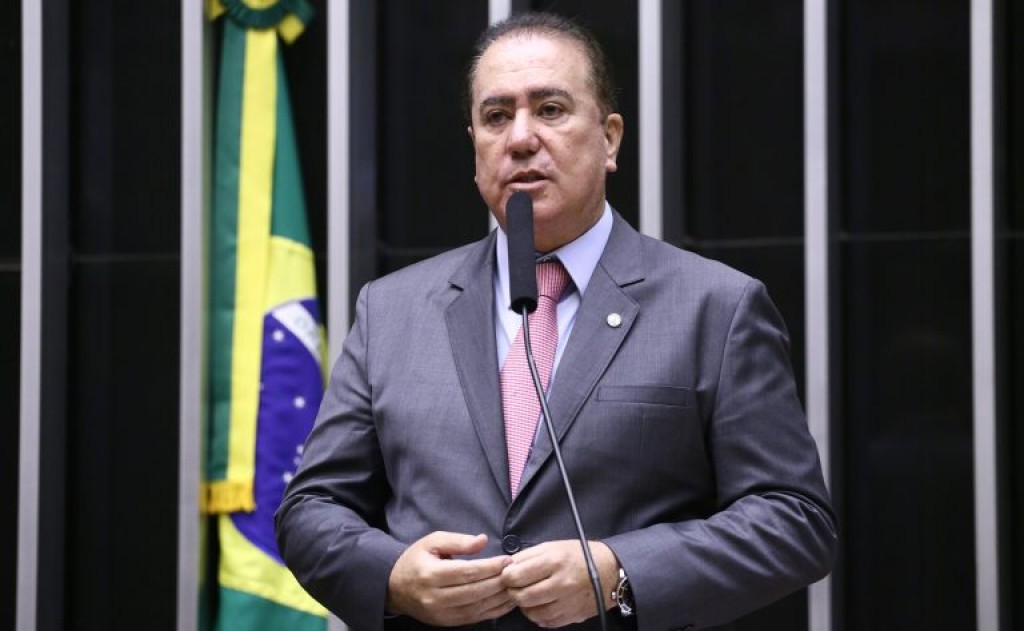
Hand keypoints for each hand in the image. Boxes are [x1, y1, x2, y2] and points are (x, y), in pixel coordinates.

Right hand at [387, 531, 515, 625]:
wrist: (395, 587)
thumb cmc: (417, 560)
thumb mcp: (432, 542)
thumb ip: (458, 540)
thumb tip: (482, 540)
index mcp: (431, 574)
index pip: (467, 572)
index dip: (490, 567)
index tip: (508, 560)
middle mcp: (435, 597)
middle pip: (475, 591)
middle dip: (499, 582)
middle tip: (517, 572)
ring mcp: (441, 613)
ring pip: (477, 607)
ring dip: (500, 598)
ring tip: (517, 585)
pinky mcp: (447, 623)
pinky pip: (475, 618)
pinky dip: (494, 610)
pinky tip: (507, 601)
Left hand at [501, 540, 618, 627]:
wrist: (609, 570)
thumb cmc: (578, 555)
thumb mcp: (552, 546)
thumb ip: (528, 556)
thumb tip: (506, 566)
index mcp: (554, 561)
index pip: (516, 576)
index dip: (506, 577)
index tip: (508, 575)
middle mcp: (561, 583)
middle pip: (522, 596)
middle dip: (513, 592)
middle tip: (516, 587)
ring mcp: (567, 602)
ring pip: (532, 613)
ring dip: (525, 605)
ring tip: (528, 595)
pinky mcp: (572, 616)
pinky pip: (545, 622)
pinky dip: (538, 615)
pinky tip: (541, 604)